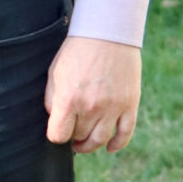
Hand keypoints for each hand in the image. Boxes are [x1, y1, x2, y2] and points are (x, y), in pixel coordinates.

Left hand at [45, 35, 140, 152]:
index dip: (56, 135)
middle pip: (79, 136)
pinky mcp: (130, 104)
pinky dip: (117, 145)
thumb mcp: (55, 72)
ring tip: (84, 142)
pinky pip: (125, 134)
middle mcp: (91, 107)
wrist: (108, 33)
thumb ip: (52, 99)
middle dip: (73, 135)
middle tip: (72, 128)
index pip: (58, 135)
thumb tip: (55, 120)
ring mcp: (113, 107)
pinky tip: (109, 148)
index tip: (58, 129)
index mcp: (69, 99)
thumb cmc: (77, 51)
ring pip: (100, 140)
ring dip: (90, 145)